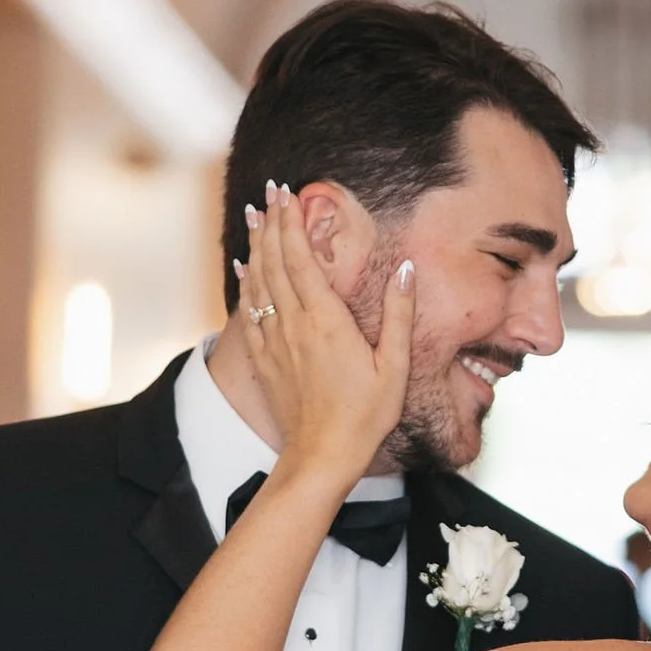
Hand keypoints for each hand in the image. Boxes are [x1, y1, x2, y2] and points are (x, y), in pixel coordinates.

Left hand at [237, 184, 414, 483]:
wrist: (321, 457)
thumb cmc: (365, 415)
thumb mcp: (395, 366)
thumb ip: (399, 314)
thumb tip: (406, 268)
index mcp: (326, 320)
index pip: (302, 258)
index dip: (293, 223)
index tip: (287, 193)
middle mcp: (294, 324)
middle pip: (276, 262)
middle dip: (273, 223)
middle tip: (269, 193)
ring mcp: (276, 341)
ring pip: (259, 282)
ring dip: (257, 246)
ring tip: (253, 217)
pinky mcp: (265, 360)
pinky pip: (250, 312)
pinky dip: (246, 283)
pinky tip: (245, 268)